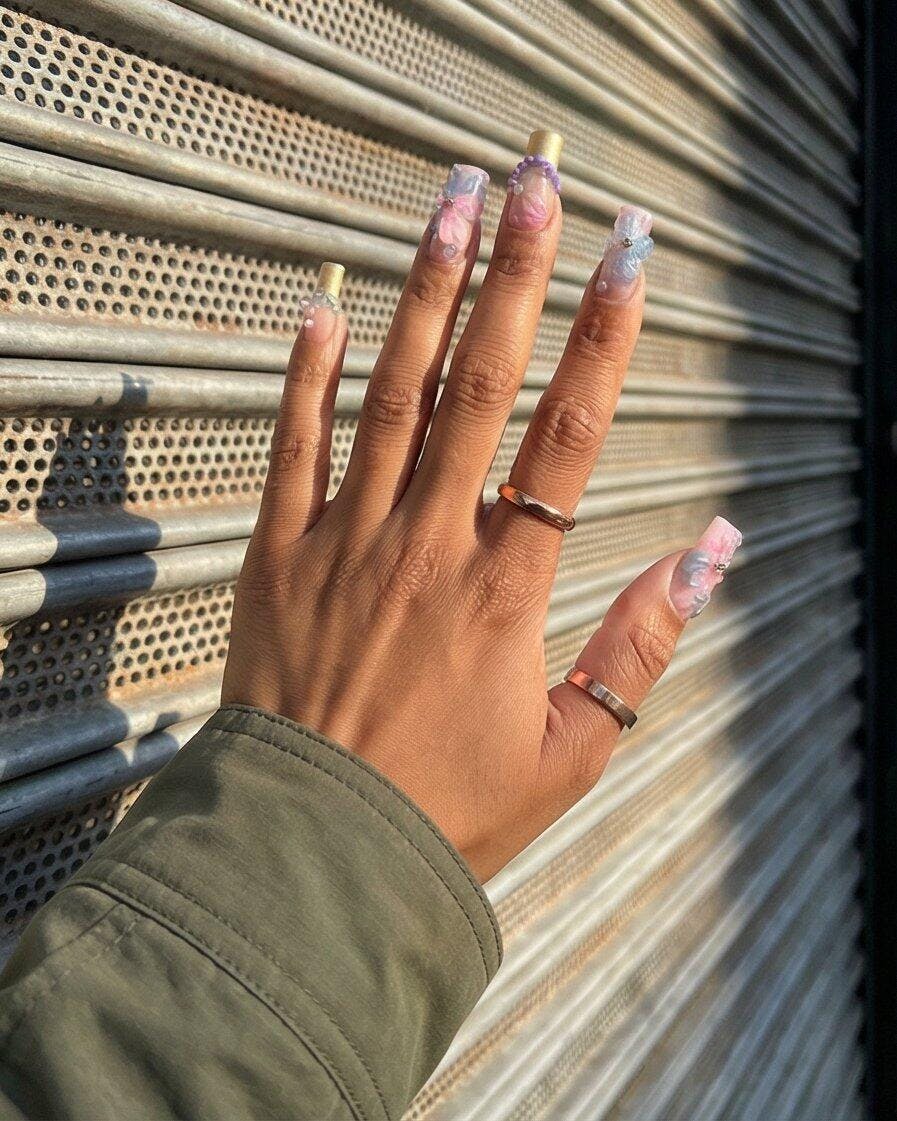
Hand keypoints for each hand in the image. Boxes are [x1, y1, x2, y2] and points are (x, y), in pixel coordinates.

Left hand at [222, 134, 740, 881]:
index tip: (629, 256)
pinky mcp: (278, 560)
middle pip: (479, 385)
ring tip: (449, 202)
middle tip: (535, 179)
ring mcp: (346, 544)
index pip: (568, 438)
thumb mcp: (571, 749)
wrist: (318, 854)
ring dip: (422, 294)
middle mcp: (428, 545)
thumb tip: (710, 553)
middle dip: (515, 275)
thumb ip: (641, 646)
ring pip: (390, 397)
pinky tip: (322, 308)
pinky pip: (290, 452)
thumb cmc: (450, 810)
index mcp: (506, 591)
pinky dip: (305, 378)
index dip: (604, 339)